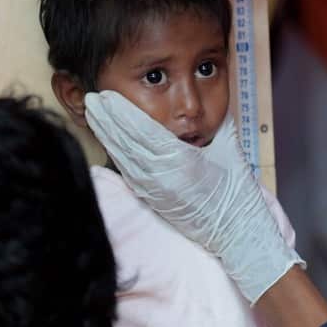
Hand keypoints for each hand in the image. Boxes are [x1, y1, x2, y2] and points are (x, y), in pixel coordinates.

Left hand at [84, 90, 303, 303]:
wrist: (235, 230)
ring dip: (106, 134)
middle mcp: (162, 176)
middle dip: (107, 119)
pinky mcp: (151, 197)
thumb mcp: (229, 148)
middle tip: (90, 98)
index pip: (144, 131)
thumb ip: (215, 122)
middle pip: (126, 143)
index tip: (107, 96)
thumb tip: (205, 103)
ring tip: (92, 114)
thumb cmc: (236, 190)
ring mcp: (154, 189)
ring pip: (122, 157)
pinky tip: (106, 140)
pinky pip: (128, 171)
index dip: (122, 112)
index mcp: (182, 161)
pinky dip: (115, 153)